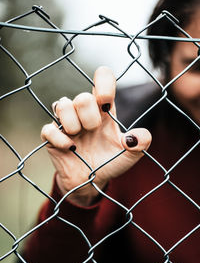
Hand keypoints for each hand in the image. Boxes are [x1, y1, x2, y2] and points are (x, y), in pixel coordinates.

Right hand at [41, 67, 151, 205]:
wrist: (90, 183)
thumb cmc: (110, 163)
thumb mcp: (130, 155)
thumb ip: (140, 144)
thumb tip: (137, 137)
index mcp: (104, 110)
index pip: (103, 79)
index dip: (103, 81)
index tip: (105, 100)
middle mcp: (84, 112)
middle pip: (82, 97)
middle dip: (90, 117)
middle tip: (94, 131)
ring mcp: (66, 123)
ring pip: (62, 105)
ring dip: (73, 124)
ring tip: (79, 141)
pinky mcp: (52, 137)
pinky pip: (49, 129)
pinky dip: (60, 139)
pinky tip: (70, 148)